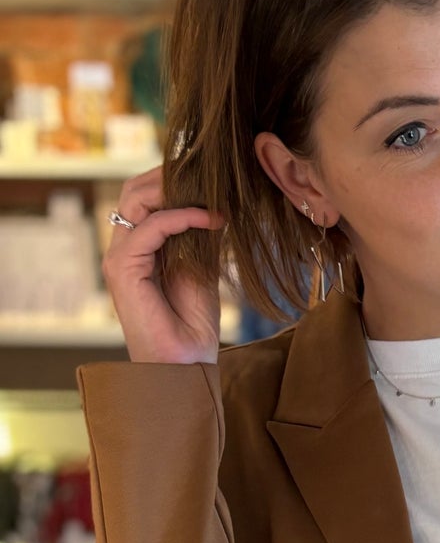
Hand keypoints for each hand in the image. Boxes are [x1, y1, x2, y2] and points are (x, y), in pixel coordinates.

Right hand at [101, 164, 226, 365]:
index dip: (172, 182)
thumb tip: (217, 205)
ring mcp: (119, 258)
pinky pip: (151, 227)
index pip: (144, 198)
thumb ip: (200, 239)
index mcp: (139, 249)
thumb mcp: (202, 271)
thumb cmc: (192, 327)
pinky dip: (182, 217)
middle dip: (169, 176)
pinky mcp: (123, 269)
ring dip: (176, 191)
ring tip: (212, 196)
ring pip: (136, 200)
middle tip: (207, 177)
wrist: (184, 366)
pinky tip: (211, 220)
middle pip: (134, 191)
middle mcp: (123, 249)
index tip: (211, 182)